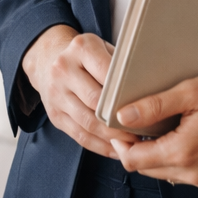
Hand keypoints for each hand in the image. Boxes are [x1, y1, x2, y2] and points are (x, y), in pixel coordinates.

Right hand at [20, 24, 139, 156]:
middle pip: (96, 101)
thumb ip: (120, 64)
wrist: (47, 58)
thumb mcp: (102, 47)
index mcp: (80, 48)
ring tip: (133, 143)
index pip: (107, 73)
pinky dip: (100, 147)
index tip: (146, 106)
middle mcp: (63, 69)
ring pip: (88, 123)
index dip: (126, 92)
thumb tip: (149, 89)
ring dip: (113, 138)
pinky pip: (79, 136)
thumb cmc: (85, 56)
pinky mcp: (54, 115)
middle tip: (143, 130)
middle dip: (121, 120)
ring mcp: (55, 94)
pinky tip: (116, 150)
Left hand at [111, 70, 197, 190]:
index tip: (122, 125)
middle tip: (141, 122)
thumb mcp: (192, 92)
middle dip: (138, 148)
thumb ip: (154, 105)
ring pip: (168, 174)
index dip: (121, 142)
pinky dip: (181, 160)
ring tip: (165, 127)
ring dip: (159, 155)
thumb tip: (123, 116)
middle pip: (148, 169)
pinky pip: (189, 175)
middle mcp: (196, 174)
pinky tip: (188, 137)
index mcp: (185, 153)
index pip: (133, 160)